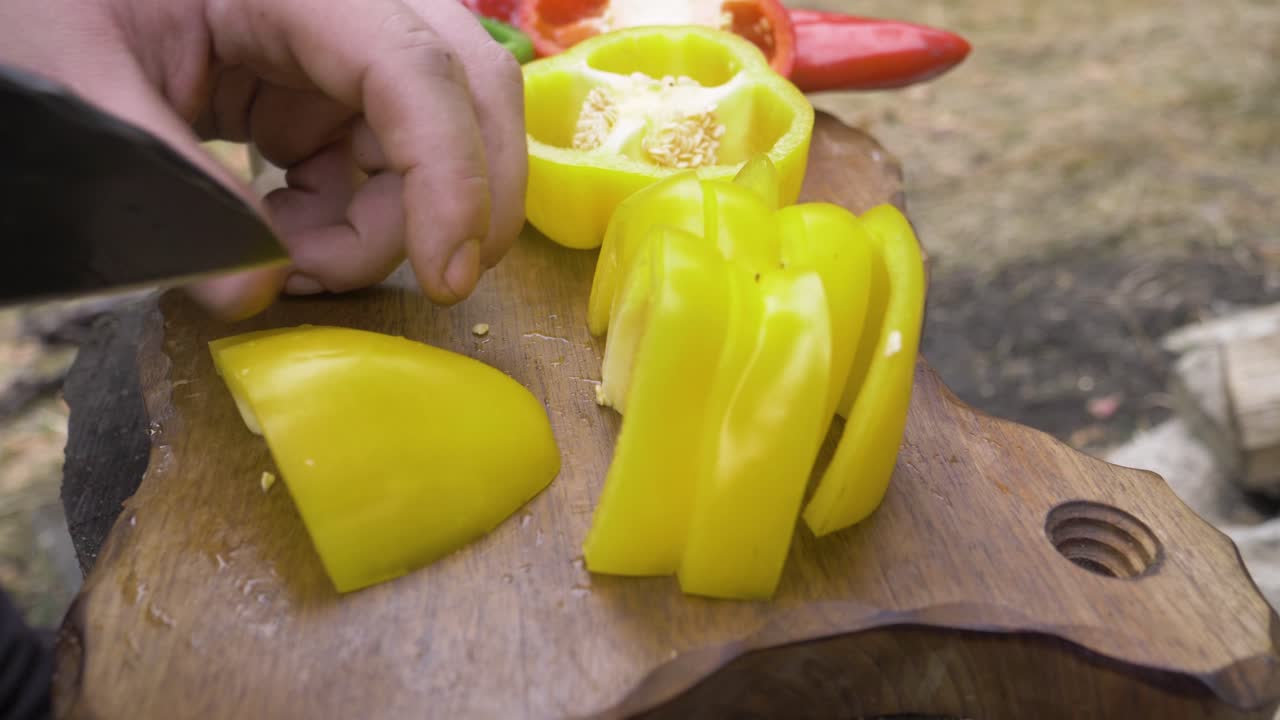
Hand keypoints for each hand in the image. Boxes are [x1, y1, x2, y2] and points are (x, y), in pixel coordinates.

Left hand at [0, 0, 526, 318]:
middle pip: (470, 93)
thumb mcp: (83, 81)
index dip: (450, 173)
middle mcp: (348, 8)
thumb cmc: (51, 6)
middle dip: (467, 198)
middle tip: (440, 282)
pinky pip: (385, 174)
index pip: (414, 69)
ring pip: (434, 148)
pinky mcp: (334, 97)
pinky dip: (355, 228)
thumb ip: (166, 183)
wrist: (53, 0)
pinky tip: (288, 237)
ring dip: (387, 229)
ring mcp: (347, 55)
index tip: (448, 274)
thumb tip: (250, 293)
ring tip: (291, 259)